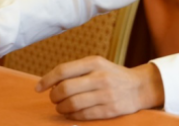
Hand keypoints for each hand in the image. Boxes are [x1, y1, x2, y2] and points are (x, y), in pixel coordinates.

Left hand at [35, 56, 164, 120]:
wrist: (140, 87)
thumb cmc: (112, 75)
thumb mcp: (97, 64)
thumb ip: (77, 71)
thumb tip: (51, 83)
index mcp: (94, 62)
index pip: (63, 70)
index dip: (47, 80)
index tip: (38, 88)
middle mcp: (100, 77)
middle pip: (65, 89)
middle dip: (54, 96)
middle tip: (53, 99)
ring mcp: (105, 94)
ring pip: (72, 104)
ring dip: (61, 108)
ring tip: (61, 107)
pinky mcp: (110, 110)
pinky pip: (83, 115)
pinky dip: (72, 116)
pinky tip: (71, 113)